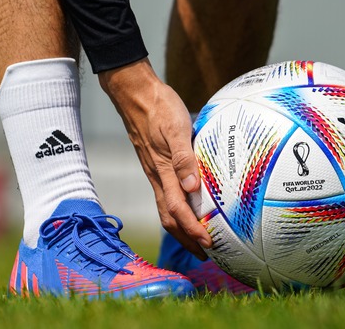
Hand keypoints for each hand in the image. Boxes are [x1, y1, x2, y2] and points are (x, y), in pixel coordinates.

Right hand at [99, 58, 211, 258]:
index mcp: (162, 171)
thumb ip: (184, 157)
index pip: (178, 210)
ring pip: (166, 207)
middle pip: (169, 217)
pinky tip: (190, 205)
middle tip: (204, 252)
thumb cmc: (158, 108)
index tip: (208, 243)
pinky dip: (178, 208)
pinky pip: (166, 194)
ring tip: (197, 238)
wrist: (135, 93)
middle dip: (186, 238)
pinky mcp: (156, 164)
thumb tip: (193, 187)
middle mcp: (157, 176)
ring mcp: (155, 172)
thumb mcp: (176, 128)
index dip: (193, 229)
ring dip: (181, 227)